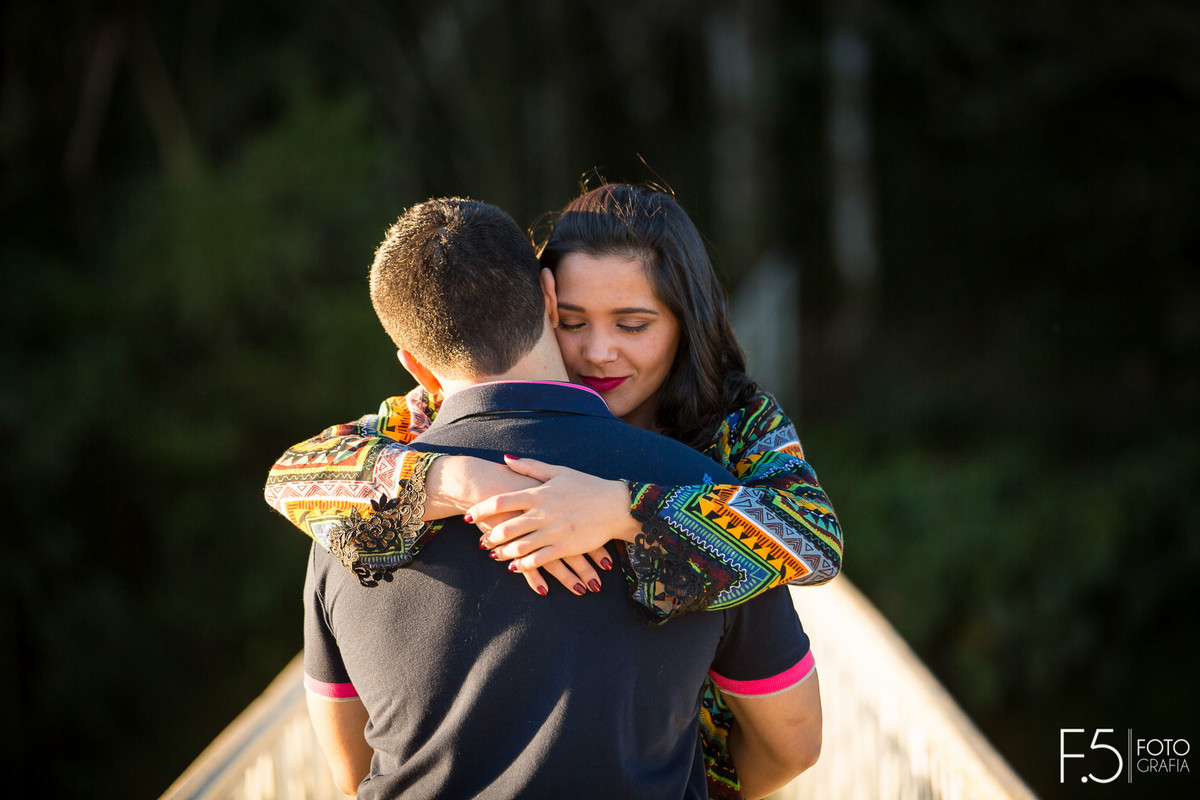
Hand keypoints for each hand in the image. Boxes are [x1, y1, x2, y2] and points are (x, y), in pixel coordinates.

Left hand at [469, 455, 639, 580]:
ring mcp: (554, 532)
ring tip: (493, 555)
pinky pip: (538, 559)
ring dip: (502, 553)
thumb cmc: (587, 486)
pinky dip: (523, 565)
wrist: (616, 506)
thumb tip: (506, 459)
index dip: (481, 510)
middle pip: (506, 527)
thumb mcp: (559, 472)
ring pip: (519, 546)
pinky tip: (515, 566)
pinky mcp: (565, 547)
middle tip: (480, 541)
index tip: (469, 515)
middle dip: (489, 536)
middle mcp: (543, 513)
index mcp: (539, 493)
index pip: (501, 501)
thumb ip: (530, 467)